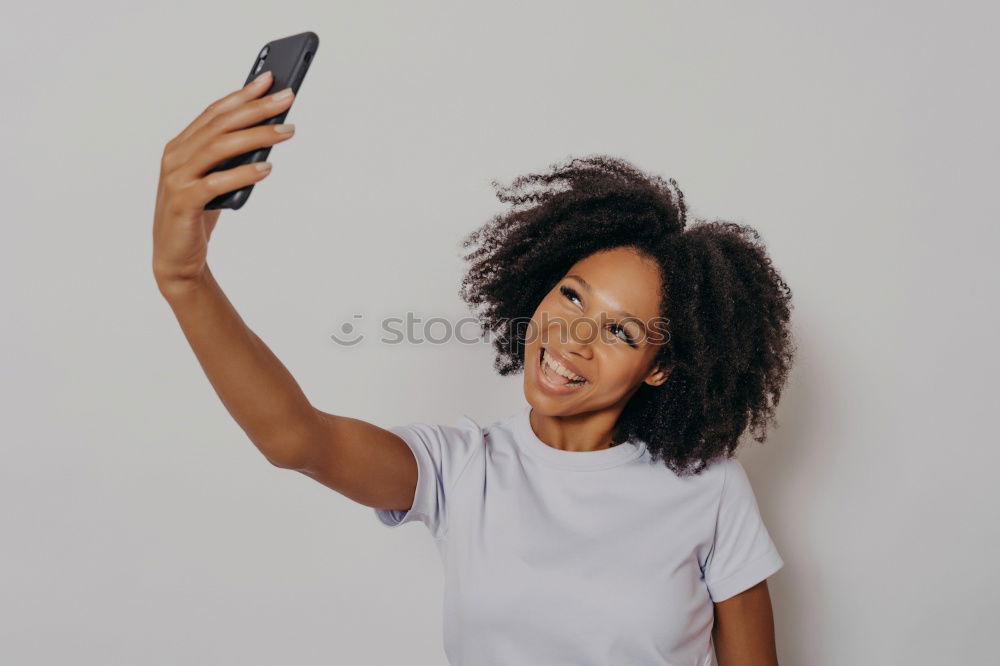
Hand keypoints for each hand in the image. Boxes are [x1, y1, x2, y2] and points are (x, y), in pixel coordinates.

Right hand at [152, 70, 294, 289]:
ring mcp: (177, 178)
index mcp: (181, 146)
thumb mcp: (216, 180)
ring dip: (257, 136)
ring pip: (220, 147)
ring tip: (287, 130)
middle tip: (288, 98)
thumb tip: (268, 133)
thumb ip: (231, 158)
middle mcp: (175, 157)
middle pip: (221, 124)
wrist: (175, 258)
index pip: (215, 112)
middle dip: (256, 108)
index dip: (242, 94)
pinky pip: (216, 183)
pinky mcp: (183, 202)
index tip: (271, 79)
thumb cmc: (198, 216)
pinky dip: (243, 174)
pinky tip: (266, 168)